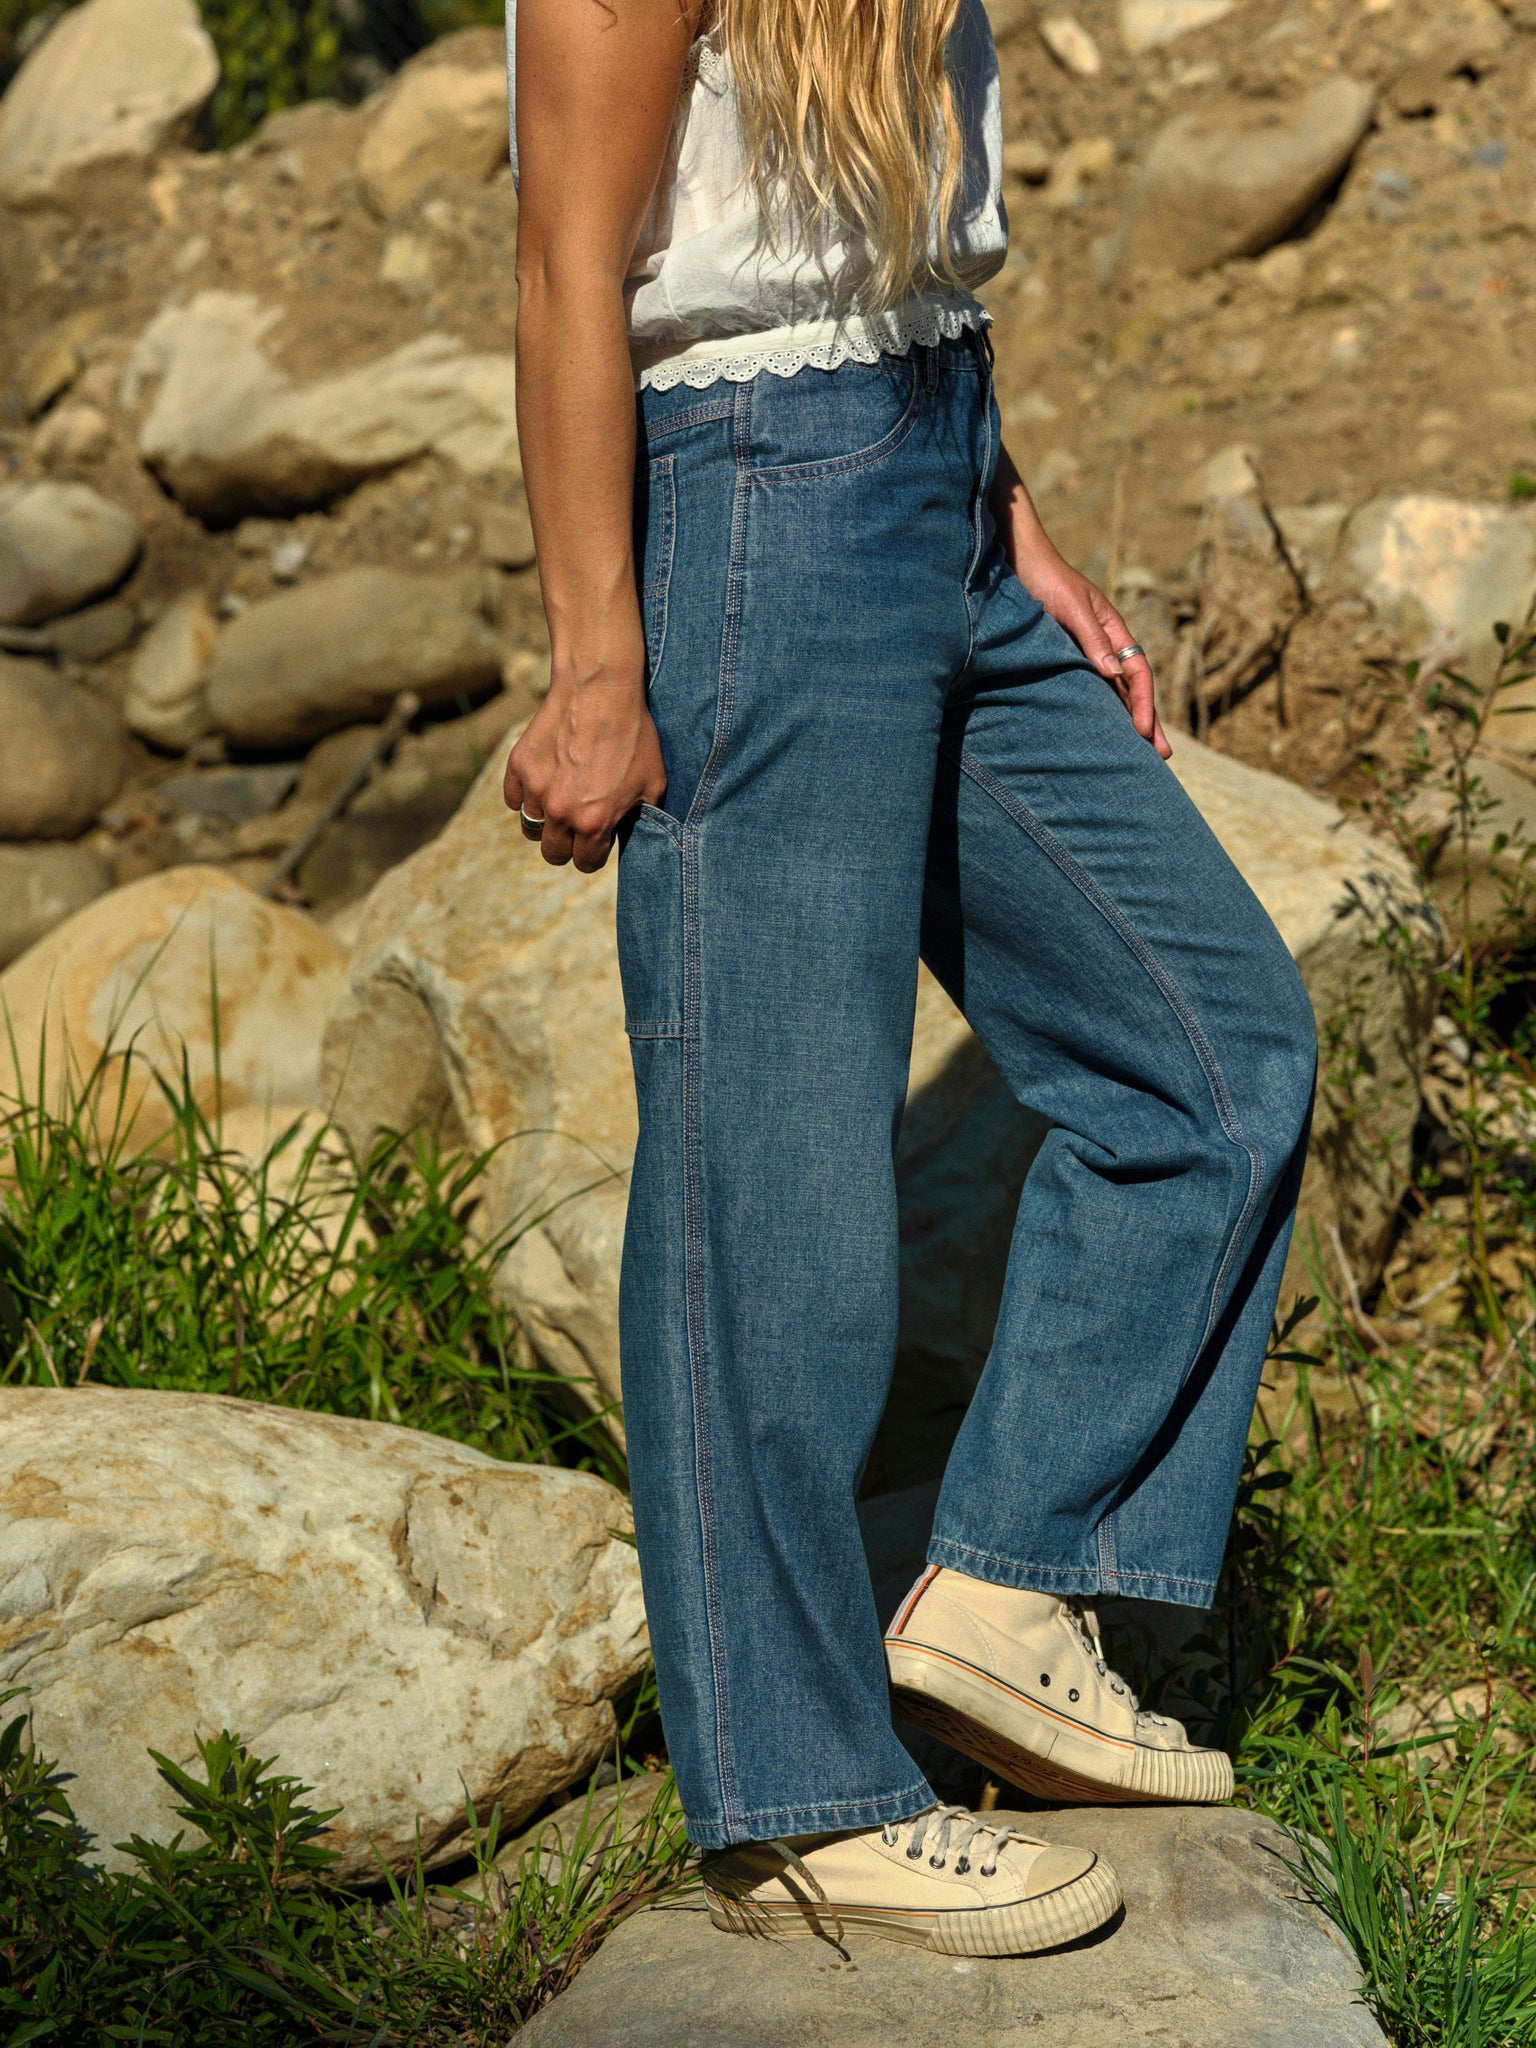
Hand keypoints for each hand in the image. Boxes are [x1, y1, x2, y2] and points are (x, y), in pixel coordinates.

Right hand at [503, 656, 666, 871]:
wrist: (601, 690)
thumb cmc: (634, 736)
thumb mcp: (652, 784)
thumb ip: (638, 818)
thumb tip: (628, 836)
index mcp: (594, 823)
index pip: (584, 864)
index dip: (594, 854)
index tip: (597, 840)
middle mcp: (560, 813)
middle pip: (553, 854)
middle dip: (567, 844)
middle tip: (578, 825)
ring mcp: (535, 789)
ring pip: (531, 828)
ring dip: (545, 821)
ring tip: (561, 801)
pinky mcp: (518, 767)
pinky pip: (513, 799)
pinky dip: (525, 795)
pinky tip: (544, 780)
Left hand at [1018, 547, 1171, 760]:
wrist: (1020, 561)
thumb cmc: (1047, 578)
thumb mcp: (1071, 607)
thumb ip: (1092, 639)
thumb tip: (1113, 672)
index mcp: (1113, 630)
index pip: (1137, 672)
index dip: (1143, 703)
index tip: (1144, 731)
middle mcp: (1105, 644)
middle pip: (1132, 689)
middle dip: (1148, 721)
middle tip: (1162, 756)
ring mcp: (1086, 653)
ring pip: (1113, 693)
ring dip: (1126, 721)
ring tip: (1137, 754)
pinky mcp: (1065, 658)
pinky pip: (1088, 689)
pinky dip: (1099, 710)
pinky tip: (1101, 731)